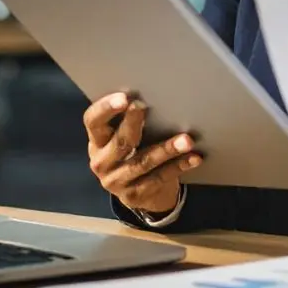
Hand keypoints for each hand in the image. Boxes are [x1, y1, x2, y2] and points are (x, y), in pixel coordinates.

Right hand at [84, 92, 200, 216]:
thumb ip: (129, 120)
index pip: (93, 121)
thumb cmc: (134, 151)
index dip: (105, 109)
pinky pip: (160, 177)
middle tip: (145, 107)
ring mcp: (117, 181)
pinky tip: (194, 157)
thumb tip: (156, 92)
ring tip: (186, 140)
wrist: (140, 192)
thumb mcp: (122, 137)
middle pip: (120, 141)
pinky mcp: (135, 195)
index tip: (124, 98)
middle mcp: (102, 162)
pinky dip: (179, 166)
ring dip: (167, 149)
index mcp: (97, 141)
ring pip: (143, 162)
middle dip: (133, 123)